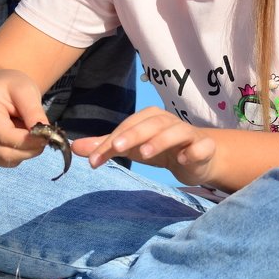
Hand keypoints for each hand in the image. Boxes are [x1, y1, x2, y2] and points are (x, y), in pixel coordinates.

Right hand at [0, 69, 49, 167]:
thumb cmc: (8, 86)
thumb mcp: (25, 89)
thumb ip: (33, 111)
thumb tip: (45, 134)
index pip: (5, 136)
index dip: (28, 140)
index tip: (48, 135)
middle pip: (5, 153)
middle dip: (30, 149)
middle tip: (47, 136)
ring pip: (7, 160)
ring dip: (26, 151)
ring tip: (31, 131)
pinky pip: (7, 162)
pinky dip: (21, 154)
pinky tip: (23, 138)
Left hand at [73, 107, 217, 185]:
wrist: (198, 157)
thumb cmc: (160, 148)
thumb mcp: (131, 147)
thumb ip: (105, 146)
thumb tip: (74, 147)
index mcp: (149, 118)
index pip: (128, 127)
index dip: (111, 142)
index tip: (94, 160)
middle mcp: (168, 121)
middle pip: (151, 124)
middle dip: (133, 134)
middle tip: (118, 148)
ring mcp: (188, 133)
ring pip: (176, 131)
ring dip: (161, 140)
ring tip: (145, 154)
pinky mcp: (204, 146)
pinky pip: (200, 146)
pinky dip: (192, 150)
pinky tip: (182, 159)